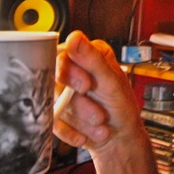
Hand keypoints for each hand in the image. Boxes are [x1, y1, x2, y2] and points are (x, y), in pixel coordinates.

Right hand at [53, 30, 142, 152]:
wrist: (120, 137)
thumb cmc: (122, 106)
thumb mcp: (111, 82)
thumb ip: (93, 59)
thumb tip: (74, 37)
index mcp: (89, 54)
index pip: (63, 54)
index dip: (69, 72)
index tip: (85, 87)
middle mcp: (74, 69)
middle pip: (56, 79)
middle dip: (78, 102)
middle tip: (98, 114)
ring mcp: (64, 90)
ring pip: (55, 101)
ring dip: (79, 119)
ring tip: (100, 124)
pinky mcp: (57, 109)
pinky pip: (52, 120)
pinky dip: (69, 131)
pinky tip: (86, 135)